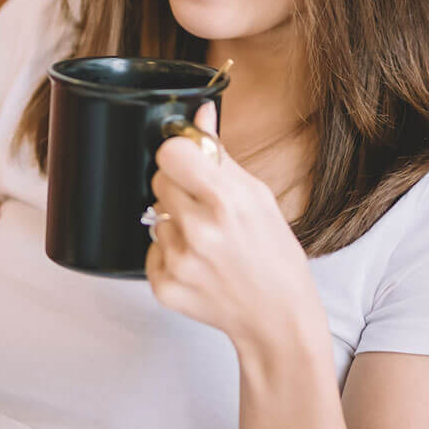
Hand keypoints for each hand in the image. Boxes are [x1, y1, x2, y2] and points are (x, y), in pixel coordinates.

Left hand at [145, 102, 322, 350]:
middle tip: (206, 207)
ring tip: (207, 241)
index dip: (179, 153)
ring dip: (175, 223)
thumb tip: (199, 112)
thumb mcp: (258, 196)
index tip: (191, 161)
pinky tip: (199, 264)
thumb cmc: (274, 254)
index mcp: (226, 202)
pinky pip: (151, 249)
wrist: (277, 316)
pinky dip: (170, 254)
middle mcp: (200, 232)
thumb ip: (221, 154)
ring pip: (154, 216)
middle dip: (179, 187)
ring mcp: (179, 262)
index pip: (171, 153)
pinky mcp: (164, 286)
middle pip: (158, 181)